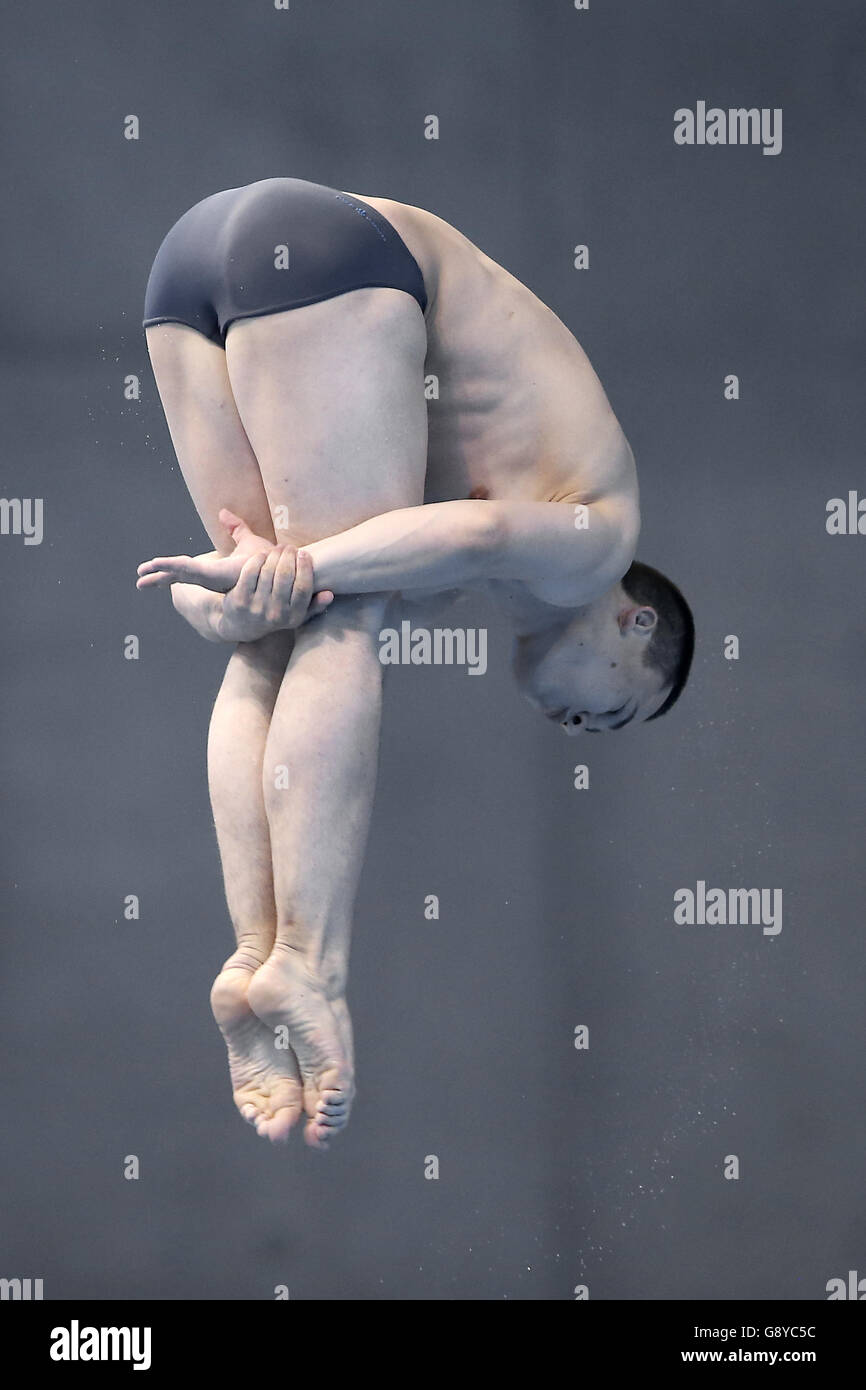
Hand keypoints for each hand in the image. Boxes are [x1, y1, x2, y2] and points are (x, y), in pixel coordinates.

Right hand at [136, 508, 277, 592]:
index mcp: (214, 571)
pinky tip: (159, 566)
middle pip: (178, 576)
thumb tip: (223, 513)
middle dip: (158, 577)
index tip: (151, 571)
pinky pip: (189, 570)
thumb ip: (235, 529)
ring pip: (180, 574)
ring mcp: (212, 577)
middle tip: (139, 581)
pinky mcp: (215, 575)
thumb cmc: (268, 560)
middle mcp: (211, 576)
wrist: (281, 568)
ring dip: (160, 573)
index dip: (168, 571)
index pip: (186, 571)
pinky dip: (173, 568)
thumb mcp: (248, 541)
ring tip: (142, 576)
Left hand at [216, 545, 333, 642]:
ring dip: (274, 554)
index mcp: (293, 617)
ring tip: (279, 548)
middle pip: (285, 576)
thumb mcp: (297, 616)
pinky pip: (251, 572)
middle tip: (290, 547)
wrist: (242, 626)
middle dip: (289, 556)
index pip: (303, 588)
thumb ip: (315, 606)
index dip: (305, 567)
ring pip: (268, 571)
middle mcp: (276, 614)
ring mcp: (256, 607)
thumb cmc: (276, 615)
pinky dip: (258, 559)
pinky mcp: (240, 600)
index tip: (304, 554)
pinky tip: (263, 554)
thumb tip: (329, 594)